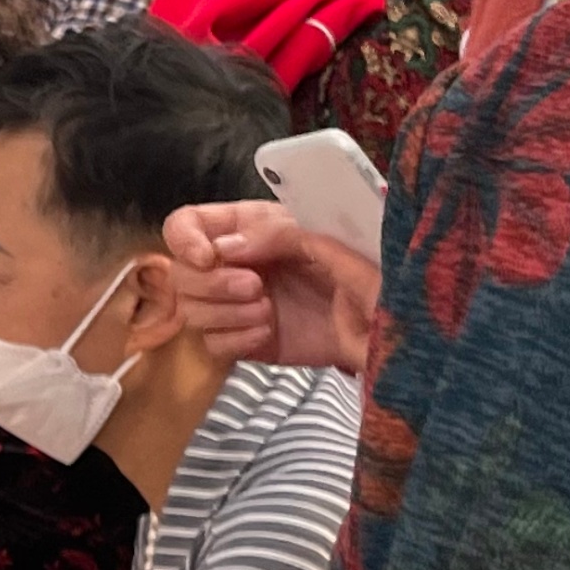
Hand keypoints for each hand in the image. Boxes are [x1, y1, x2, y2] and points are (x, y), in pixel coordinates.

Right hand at [163, 199, 380, 373]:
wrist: (389, 330)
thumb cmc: (368, 272)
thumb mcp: (331, 240)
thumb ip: (279, 234)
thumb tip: (224, 249)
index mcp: (250, 228)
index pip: (186, 224)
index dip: (184, 239)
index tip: (209, 257)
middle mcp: (236, 265)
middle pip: (179, 274)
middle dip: (211, 283)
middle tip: (255, 287)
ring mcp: (239, 306)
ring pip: (191, 311)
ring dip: (223, 313)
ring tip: (267, 313)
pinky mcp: (247, 342)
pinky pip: (212, 344)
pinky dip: (234, 340)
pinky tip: (266, 333)